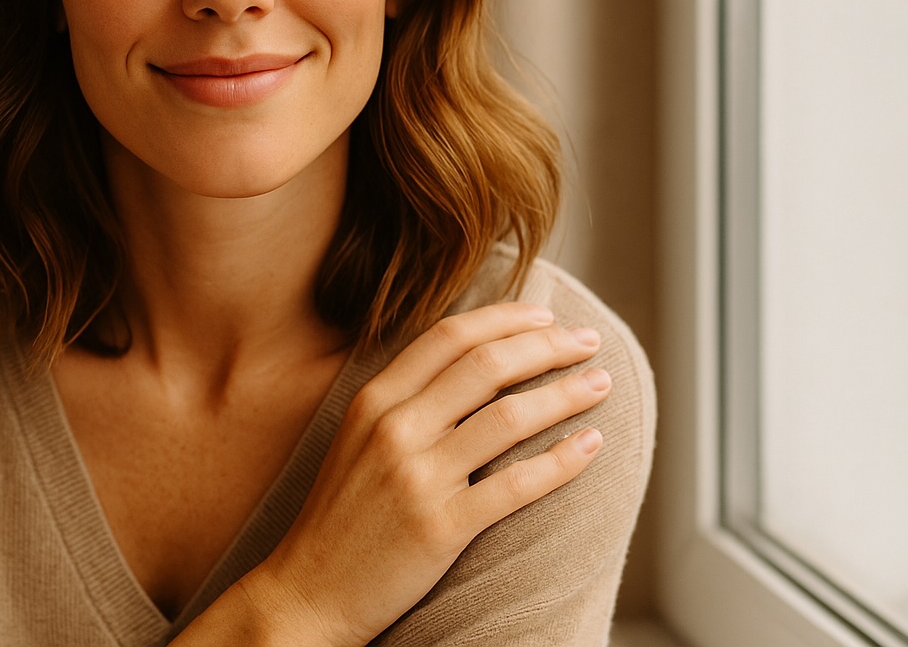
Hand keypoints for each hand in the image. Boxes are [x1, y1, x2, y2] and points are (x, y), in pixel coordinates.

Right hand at [239, 301, 609, 645]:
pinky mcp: (440, 527)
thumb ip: (406, 398)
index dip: (506, 319)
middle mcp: (394, 428)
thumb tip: (473, 361)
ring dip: (565, 394)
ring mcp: (417, 477)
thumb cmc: (342, 515)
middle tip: (587, 341)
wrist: (308, 591)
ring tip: (599, 384)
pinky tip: (589, 444)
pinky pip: (515, 485)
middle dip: (547, 346)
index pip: (450, 337)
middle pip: (486, 365)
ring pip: (508, 418)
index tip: (546, 316)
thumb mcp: (357, 437)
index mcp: (375, 399)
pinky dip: (560, 461)